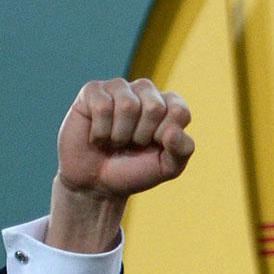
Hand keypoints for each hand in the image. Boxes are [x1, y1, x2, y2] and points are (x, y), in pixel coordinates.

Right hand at [51, 79, 194, 251]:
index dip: (166, 136)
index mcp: (170, 107)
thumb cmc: (136, 173)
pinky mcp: (91, 92)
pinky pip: (100, 102)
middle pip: (154, 105)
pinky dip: (100, 127)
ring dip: (119, 132)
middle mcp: (146, 93)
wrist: (98, 185)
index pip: (179, 109)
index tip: (154, 150)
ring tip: (113, 142)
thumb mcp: (169, 168)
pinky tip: (97, 136)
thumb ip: (182, 149)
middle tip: (129, 147)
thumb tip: (173, 131)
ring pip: (128, 102)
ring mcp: (118, 89)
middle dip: (141, 136)